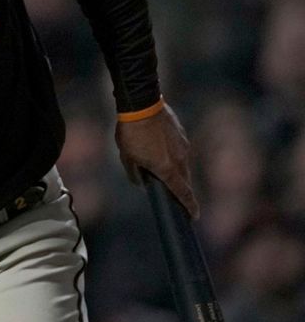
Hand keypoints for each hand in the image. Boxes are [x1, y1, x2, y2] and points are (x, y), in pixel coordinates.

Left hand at [115, 102, 198, 217]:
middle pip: (184, 181)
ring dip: (176, 170)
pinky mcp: (182, 134)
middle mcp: (180, 159)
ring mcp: (183, 146)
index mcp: (167, 169)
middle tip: (176, 197)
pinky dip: (174, 154)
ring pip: (183, 165)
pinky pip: (180, 150)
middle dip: (181, 190)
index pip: (183, 193)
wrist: (141, 104)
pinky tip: (161, 148)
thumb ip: (134, 174)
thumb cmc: (131, 132)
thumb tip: (141, 183)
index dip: (190, 207)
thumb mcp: (126, 157)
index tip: (194, 216)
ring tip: (162, 167)